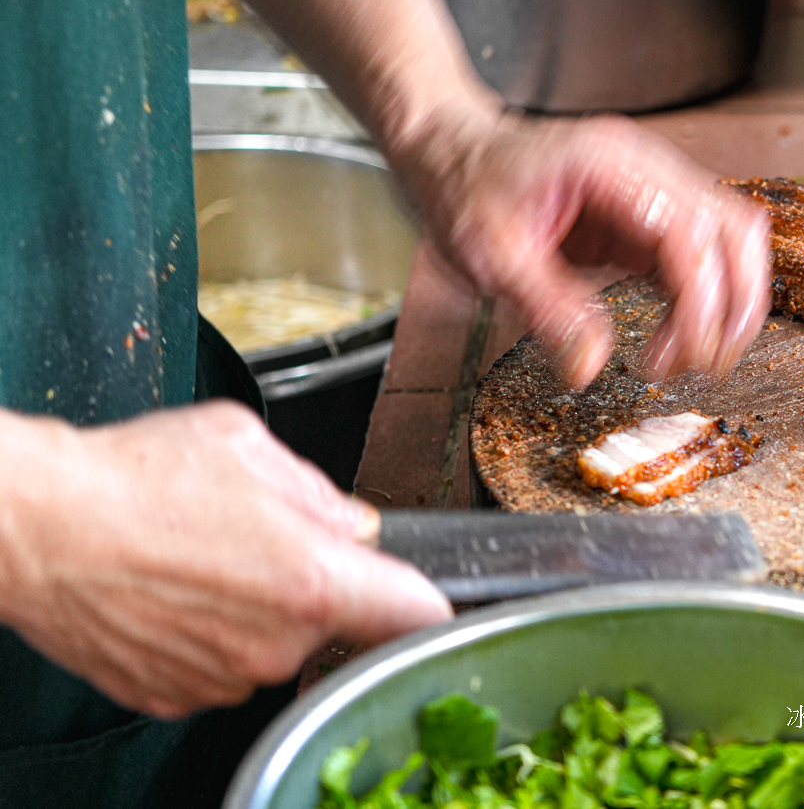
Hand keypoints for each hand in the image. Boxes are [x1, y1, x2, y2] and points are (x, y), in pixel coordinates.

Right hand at [0, 402, 450, 718]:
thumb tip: (355, 524)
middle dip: (318, 583)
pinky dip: (213, 635)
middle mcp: (276, 644)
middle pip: (337, 622)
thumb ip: (321, 492)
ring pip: (276, 644)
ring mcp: (224, 678)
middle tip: (266, 539)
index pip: (417, 612)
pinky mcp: (175, 697)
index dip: (425, 596)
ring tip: (205, 558)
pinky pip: (223, 665)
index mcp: (313, 580)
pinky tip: (176, 590)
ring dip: (260, 609)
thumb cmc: (137, 478)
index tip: (421, 589)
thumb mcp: (250, 446)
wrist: (37, 528)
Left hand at [385, 101, 772, 388]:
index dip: (701, 301)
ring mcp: (653, 189)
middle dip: (734, 303)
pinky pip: (699, 254)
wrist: (451, 152)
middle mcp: (645, 168)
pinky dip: (701, 299)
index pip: (691, 231)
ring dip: (726, 302)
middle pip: (733, 229)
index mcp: (610, 165)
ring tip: (691, 357)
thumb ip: (548, 310)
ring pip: (729, 239)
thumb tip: (590, 366)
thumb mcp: (492, 256)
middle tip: (707, 363)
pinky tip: (674, 337)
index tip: (684, 355)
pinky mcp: (647, 216)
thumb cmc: (467, 186)